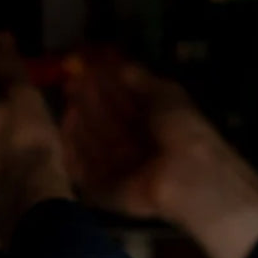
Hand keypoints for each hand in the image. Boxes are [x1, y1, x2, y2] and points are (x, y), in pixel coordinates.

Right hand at [61, 57, 257, 257]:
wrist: (189, 174)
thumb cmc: (183, 129)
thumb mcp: (167, 93)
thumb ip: (142, 80)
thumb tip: (121, 66)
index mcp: (156, 128)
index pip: (124, 108)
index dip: (105, 89)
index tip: (87, 71)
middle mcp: (138, 149)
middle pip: (105, 125)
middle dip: (89, 104)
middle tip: (73, 83)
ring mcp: (120, 171)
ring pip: (92, 145)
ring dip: (80, 123)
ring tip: (72, 103)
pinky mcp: (106, 192)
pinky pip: (83, 171)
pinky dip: (74, 150)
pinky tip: (69, 127)